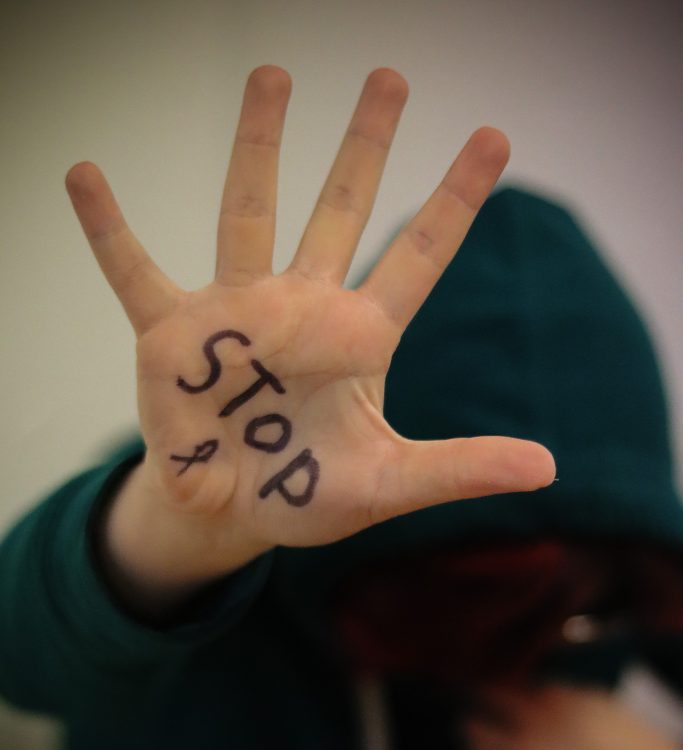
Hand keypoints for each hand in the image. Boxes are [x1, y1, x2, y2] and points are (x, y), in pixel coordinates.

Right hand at [65, 67, 553, 580]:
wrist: (232, 510)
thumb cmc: (308, 492)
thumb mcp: (389, 484)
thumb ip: (458, 467)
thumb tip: (546, 469)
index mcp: (358, 339)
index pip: (418, 255)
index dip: (455, 199)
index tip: (494, 136)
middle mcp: (301, 308)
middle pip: (339, 210)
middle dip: (365, 145)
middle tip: (390, 75)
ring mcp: (235, 314)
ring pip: (247, 213)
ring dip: (260, 145)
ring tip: (273, 73)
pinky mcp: (172, 337)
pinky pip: (135, 272)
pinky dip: (109, 230)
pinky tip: (85, 175)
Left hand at [466, 683, 682, 749]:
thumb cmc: (633, 745)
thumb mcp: (596, 703)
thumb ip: (554, 694)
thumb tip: (523, 692)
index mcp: (544, 714)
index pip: (491, 695)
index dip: (483, 693)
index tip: (480, 695)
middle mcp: (528, 745)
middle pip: (474, 730)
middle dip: (475, 724)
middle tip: (478, 725)